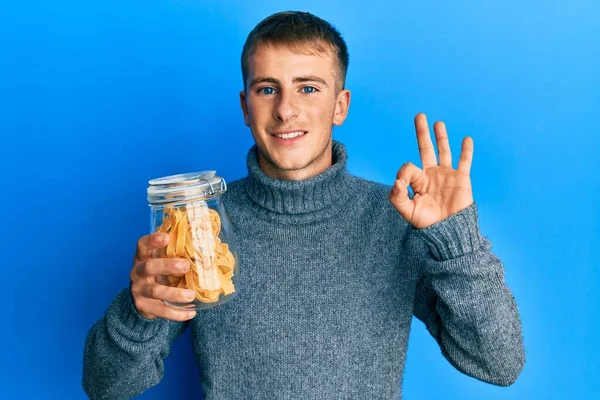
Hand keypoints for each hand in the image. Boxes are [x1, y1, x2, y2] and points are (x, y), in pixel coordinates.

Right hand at [130, 232, 196, 320]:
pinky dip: (177, 313)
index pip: (143, 245)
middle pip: (149, 267)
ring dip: (174, 293)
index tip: (166, 237)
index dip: (153, 240)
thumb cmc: (158, 274)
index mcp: (143, 257)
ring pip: (155, 291)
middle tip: (185, 266)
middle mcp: (138, 272)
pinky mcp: (143, 306)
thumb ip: (176, 255)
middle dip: (167, 266)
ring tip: (191, 295)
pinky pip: (161, 310)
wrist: (141, 299)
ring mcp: (139, 290)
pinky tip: (191, 312)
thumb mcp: (161, 262)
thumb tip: (208, 249)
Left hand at [389, 113, 473, 228]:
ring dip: (441, 137)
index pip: (408, 167)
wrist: (449, 230)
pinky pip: (464, 161)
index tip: (401, 184)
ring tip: (437, 123)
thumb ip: (397, 197)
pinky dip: (466, 150)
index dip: (403, 172)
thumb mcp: (407, 211)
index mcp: (418, 181)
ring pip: (444, 150)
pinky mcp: (461, 178)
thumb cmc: (427, 223)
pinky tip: (466, 139)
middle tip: (419, 116)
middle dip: (422, 133)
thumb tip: (395, 181)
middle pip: (426, 149)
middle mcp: (431, 174)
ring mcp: (447, 175)